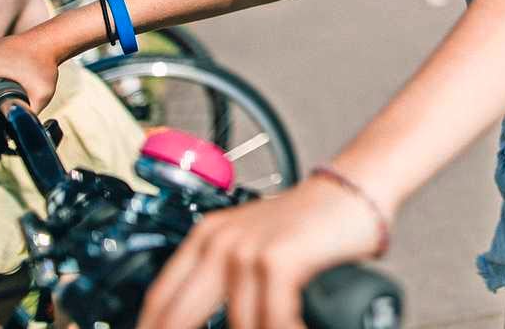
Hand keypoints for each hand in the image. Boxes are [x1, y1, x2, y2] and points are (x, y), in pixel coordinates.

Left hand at [135, 175, 384, 328]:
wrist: (355, 188)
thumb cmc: (311, 224)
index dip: (149, 328)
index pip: (159, 301)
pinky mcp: (278, 259)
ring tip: (278, 326)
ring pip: (238, 326)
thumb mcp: (254, 246)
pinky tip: (300, 325)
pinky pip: (274, 321)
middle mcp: (219, 242)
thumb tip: (212, 319)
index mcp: (206, 238)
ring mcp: (246, 250)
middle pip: (175, 318)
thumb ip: (226, 278)